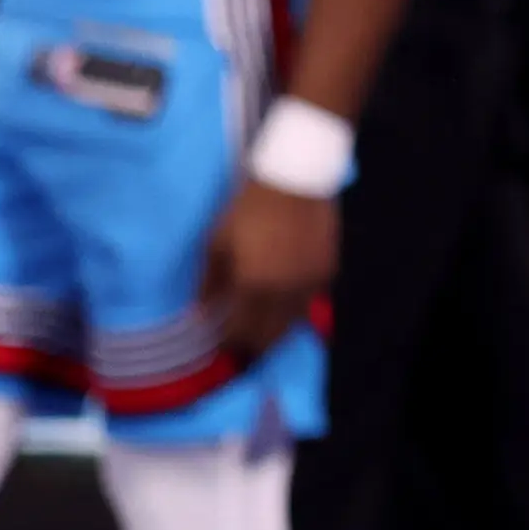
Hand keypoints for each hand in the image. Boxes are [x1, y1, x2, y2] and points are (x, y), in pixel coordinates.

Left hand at [197, 179, 338, 363]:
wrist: (295, 179)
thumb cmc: (248, 209)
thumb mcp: (217, 243)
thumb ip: (209, 283)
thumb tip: (200, 315)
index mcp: (253, 286)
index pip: (241, 333)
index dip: (230, 346)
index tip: (222, 349)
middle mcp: (284, 293)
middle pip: (270, 337)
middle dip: (255, 347)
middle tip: (243, 350)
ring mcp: (310, 284)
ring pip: (294, 324)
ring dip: (277, 332)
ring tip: (263, 332)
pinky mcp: (328, 272)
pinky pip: (311, 303)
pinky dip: (296, 310)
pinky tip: (285, 303)